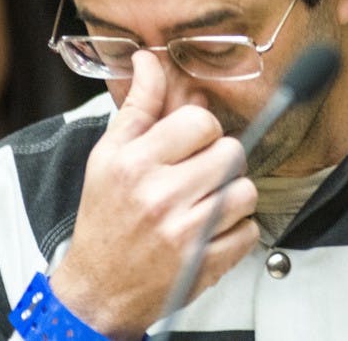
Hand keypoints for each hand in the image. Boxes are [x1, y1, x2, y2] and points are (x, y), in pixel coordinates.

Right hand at [50, 50, 258, 339]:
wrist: (97, 288)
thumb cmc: (105, 218)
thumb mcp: (108, 155)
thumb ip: (138, 106)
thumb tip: (150, 60)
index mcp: (135, 163)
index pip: (201, 121)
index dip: (202, 129)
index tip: (190, 143)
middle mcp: (160, 196)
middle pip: (231, 153)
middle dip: (221, 160)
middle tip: (201, 173)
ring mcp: (185, 233)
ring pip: (246, 191)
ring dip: (232, 196)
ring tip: (205, 203)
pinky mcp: (204, 264)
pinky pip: (250, 231)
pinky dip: (237, 231)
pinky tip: (210, 231)